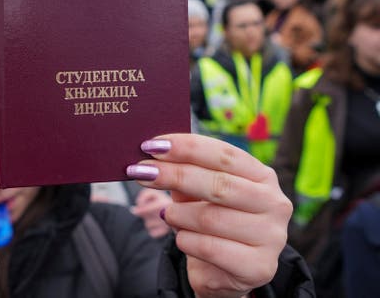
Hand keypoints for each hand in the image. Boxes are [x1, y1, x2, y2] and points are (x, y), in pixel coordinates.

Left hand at [126, 134, 291, 297]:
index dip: (187, 147)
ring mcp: (271, 237)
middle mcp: (274, 203)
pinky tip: (182, 238)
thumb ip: (184, 172)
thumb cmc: (211, 221)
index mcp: (262, 176)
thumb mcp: (198, 193)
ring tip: (167, 214)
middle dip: (174, 175)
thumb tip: (152, 153)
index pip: (224, 154)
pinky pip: (209, 248)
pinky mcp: (259, 267)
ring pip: (211, 218)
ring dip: (178, 215)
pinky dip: (186, 240)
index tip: (153, 145)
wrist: (225, 271)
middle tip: (142, 172)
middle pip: (219, 184)